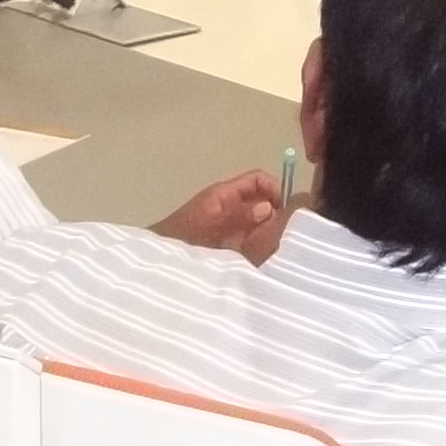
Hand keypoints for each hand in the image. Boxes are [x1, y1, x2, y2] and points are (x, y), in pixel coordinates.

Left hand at [153, 169, 284, 262]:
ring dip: (270, 235)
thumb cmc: (180, 236)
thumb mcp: (208, 222)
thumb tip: (269, 208)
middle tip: (284, 235)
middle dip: (276, 216)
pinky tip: (265, 261)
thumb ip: (237, 215)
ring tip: (277, 249)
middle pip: (265, 204)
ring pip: (263, 226)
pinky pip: (256, 246)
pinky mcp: (233, 251)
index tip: (286, 209)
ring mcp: (233, 230)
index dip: (274, 189)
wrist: (159, 264)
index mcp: (226, 195)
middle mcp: (233, 209)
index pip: (258, 181)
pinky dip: (263, 251)